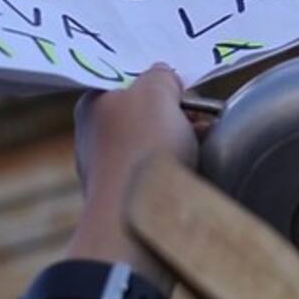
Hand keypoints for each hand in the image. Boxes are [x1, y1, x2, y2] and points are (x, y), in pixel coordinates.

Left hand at [16, 65, 199, 298]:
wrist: (141, 222)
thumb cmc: (142, 150)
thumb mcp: (155, 91)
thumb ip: (161, 76)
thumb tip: (166, 80)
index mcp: (92, 106)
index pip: (131, 82)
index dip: (163, 85)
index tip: (187, 94)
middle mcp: (94, 137)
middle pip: (146, 113)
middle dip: (180, 115)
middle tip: (205, 120)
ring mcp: (110, 172)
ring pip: (156, 146)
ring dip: (184, 144)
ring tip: (205, 147)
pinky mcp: (130, 201)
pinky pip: (159, 176)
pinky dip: (180, 172)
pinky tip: (196, 174)